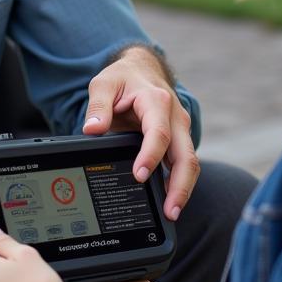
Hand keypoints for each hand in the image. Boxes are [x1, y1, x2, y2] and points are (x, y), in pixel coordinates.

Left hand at [83, 45, 199, 219]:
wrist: (142, 70)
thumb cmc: (123, 78)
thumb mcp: (104, 84)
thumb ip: (98, 106)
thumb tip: (92, 129)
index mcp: (157, 101)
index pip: (158, 133)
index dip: (151, 156)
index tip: (140, 176)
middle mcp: (175, 116)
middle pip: (185, 155)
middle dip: (180, 185)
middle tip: (170, 211)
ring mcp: (180, 128)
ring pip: (190, 162)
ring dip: (184, 188)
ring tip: (172, 212)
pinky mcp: (179, 138)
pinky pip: (183, 162)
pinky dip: (180, 181)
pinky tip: (170, 199)